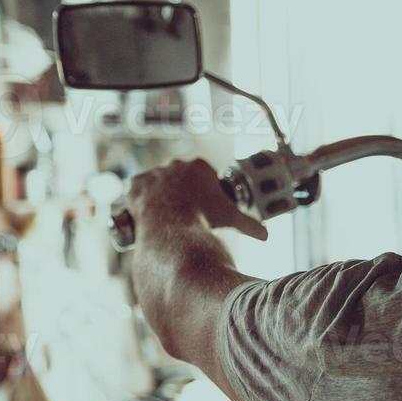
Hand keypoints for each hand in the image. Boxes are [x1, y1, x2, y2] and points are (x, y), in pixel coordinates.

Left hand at [127, 159, 268, 240]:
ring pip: (158, 181)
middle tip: (187, 211)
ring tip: (166, 213)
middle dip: (183, 190)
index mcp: (199, 166)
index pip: (203, 173)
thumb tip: (266, 236)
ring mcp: (153, 173)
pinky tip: (145, 208)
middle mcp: (174, 164)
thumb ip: (250, 225)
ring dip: (161, 193)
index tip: (205, 204)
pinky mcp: (135, 185)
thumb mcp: (231, 220)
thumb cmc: (205, 221)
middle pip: (179, 176)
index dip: (205, 189)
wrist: (174, 229)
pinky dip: (140, 197)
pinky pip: (137, 188)